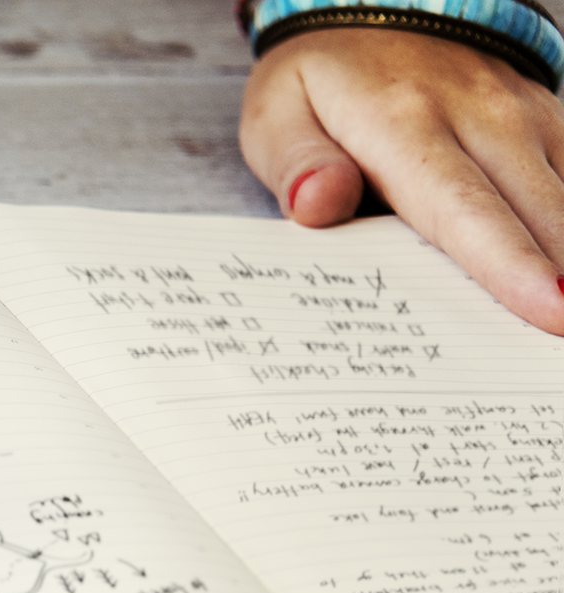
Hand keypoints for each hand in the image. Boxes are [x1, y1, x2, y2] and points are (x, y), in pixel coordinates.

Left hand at [240, 27, 563, 334]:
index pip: (465, 209)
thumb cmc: (320, 80)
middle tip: (563, 339)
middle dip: (563, 280)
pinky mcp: (550, 119)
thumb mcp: (277, 113)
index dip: (511, 266)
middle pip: (536, 214)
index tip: (553, 312)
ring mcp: (525, 114)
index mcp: (404, 125)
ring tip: (562, 327)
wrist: (376, 7)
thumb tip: (318, 202)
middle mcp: (481, 116)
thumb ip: (296, 163)